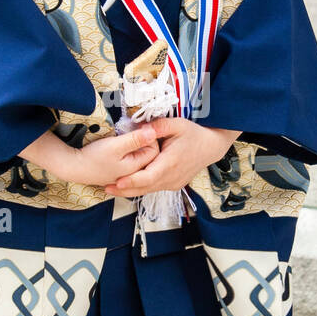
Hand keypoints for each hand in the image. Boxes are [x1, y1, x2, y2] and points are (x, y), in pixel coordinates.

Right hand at [68, 124, 160, 188]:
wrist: (73, 167)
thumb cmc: (92, 158)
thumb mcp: (115, 145)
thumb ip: (135, 139)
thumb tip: (153, 132)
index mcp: (136, 168)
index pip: (154, 150)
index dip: (150, 136)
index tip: (140, 127)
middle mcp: (133, 173)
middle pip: (148, 154)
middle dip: (144, 140)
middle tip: (135, 130)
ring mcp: (125, 174)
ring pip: (139, 156)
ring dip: (136, 144)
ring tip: (127, 136)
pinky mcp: (118, 171)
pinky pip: (130, 159)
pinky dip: (129, 150)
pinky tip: (121, 144)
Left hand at [103, 118, 240, 196]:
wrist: (211, 147)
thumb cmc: (193, 134)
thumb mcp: (177, 124)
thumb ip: (158, 126)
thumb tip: (140, 128)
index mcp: (170, 163)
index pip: (147, 177)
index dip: (131, 181)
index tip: (116, 182)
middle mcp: (171, 178)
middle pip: (144, 188)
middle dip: (124, 190)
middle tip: (105, 188)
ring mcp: (173, 184)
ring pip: (148, 190)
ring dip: (130, 191)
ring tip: (111, 188)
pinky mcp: (173, 185)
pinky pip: (154, 188)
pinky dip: (141, 188)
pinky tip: (127, 185)